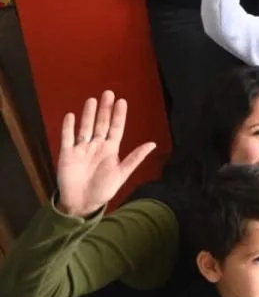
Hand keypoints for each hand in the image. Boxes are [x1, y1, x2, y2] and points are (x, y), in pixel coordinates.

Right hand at [56, 92, 156, 217]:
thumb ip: (135, 158)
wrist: (82, 203)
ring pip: (85, 128)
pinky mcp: (67, 155)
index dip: (118, 115)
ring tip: (92, 100)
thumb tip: (153, 144)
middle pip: (101, 124)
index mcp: (111, 149)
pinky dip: (68, 128)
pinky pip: (67, 138)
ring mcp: (81, 149)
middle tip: (108, 93)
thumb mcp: (122, 174)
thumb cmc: (103, 189)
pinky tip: (70, 116)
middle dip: (105, 109)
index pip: (116, 128)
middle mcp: (96, 146)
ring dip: (88, 115)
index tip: (122, 101)